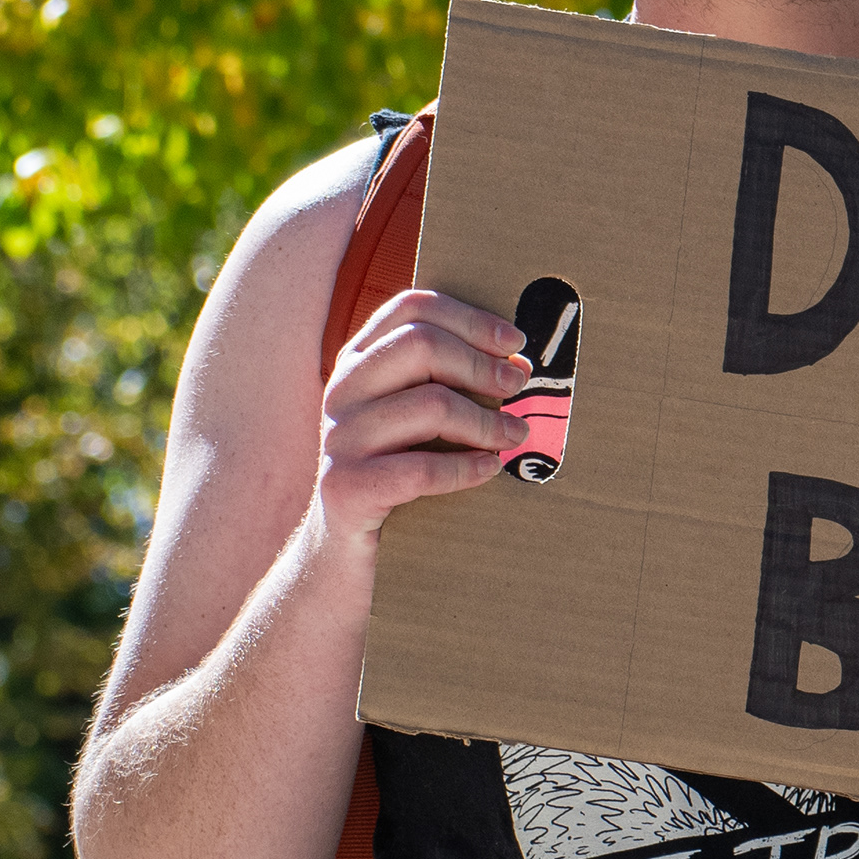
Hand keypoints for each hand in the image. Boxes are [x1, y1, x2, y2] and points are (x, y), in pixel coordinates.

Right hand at [314, 289, 526, 545]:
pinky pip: (421, 469)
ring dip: (487, 422)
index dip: (470, 317)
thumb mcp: (419, 420)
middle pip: (421, 345)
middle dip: (483, 365)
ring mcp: (338, 438)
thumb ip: (454, 385)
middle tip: (519, 388)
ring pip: (431, 405)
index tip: (515, 340)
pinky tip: (488, 469)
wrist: (343, 550)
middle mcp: (341, 391)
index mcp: (359, 363)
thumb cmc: (398, 474)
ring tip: (516, 436)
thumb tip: (520, 366)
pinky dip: (466, 469)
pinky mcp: (345, 486)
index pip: (410, 308)